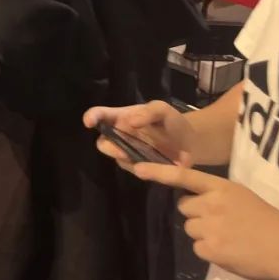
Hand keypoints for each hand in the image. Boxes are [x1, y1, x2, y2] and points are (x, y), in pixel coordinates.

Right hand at [83, 100, 197, 172]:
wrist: (190, 142)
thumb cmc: (172, 121)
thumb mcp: (163, 109)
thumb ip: (149, 112)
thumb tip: (131, 121)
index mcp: (121, 117)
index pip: (101, 115)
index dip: (91, 117)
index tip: (89, 122)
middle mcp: (120, 136)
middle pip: (103, 143)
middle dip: (108, 147)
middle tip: (121, 151)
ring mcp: (129, 152)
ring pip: (117, 158)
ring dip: (125, 159)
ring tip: (140, 160)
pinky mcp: (140, 167)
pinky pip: (134, 170)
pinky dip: (141, 168)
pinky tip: (153, 165)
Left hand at [131, 163, 278, 279]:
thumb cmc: (267, 221)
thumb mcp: (240, 197)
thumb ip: (214, 196)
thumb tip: (193, 203)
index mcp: (221, 187)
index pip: (184, 176)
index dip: (158, 172)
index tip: (137, 168)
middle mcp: (211, 204)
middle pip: (184, 207)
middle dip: (196, 214)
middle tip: (221, 222)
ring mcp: (209, 227)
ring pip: (190, 228)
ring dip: (203, 234)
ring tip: (228, 237)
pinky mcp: (210, 249)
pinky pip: (198, 248)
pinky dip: (210, 251)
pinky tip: (229, 250)